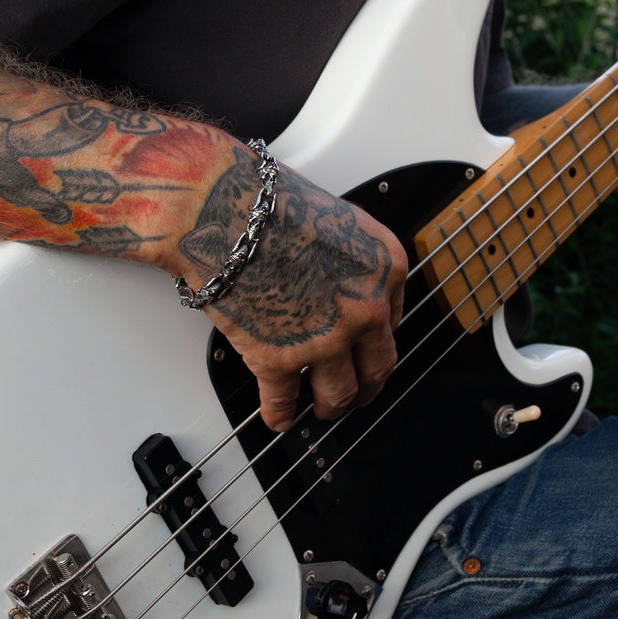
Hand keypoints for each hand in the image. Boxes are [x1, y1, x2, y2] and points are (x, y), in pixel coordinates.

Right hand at [179, 149, 406, 430]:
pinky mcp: (280, 359)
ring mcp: (327, 338)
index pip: (393, 320)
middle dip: (365, 385)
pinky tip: (279, 417)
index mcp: (385, 267)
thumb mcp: (337, 219)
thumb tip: (338, 285)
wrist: (224, 207)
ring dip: (330, 406)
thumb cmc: (270, 202)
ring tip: (320, 409)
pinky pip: (284, 400)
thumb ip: (350, 259)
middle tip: (356, 393)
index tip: (367, 351)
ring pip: (339, 392)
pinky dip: (280, 413)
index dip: (375, 340)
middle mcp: (366, 307)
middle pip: (377, 364)